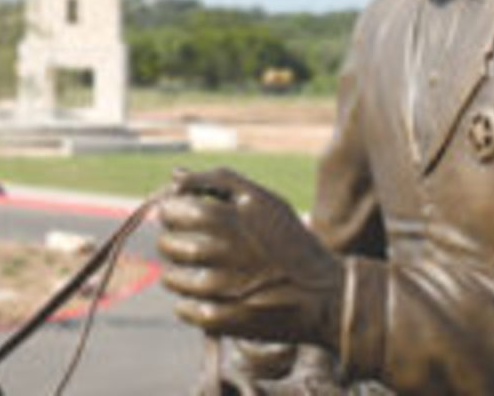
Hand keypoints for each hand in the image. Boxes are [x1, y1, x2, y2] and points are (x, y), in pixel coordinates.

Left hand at [157, 168, 343, 349]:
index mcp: (235, 216)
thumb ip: (220, 181)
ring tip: (189, 273)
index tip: (177, 216)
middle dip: (169, 242)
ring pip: (173, 279)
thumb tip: (175, 175)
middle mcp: (227, 249)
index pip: (177, 208)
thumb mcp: (264, 200)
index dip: (170, 211)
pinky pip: (185, 310)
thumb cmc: (291, 241)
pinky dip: (187, 305)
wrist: (325, 295)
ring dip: (174, 275)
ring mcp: (225, 286)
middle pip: (170, 243)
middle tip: (179, 245)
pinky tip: (203, 297)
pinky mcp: (225, 318)